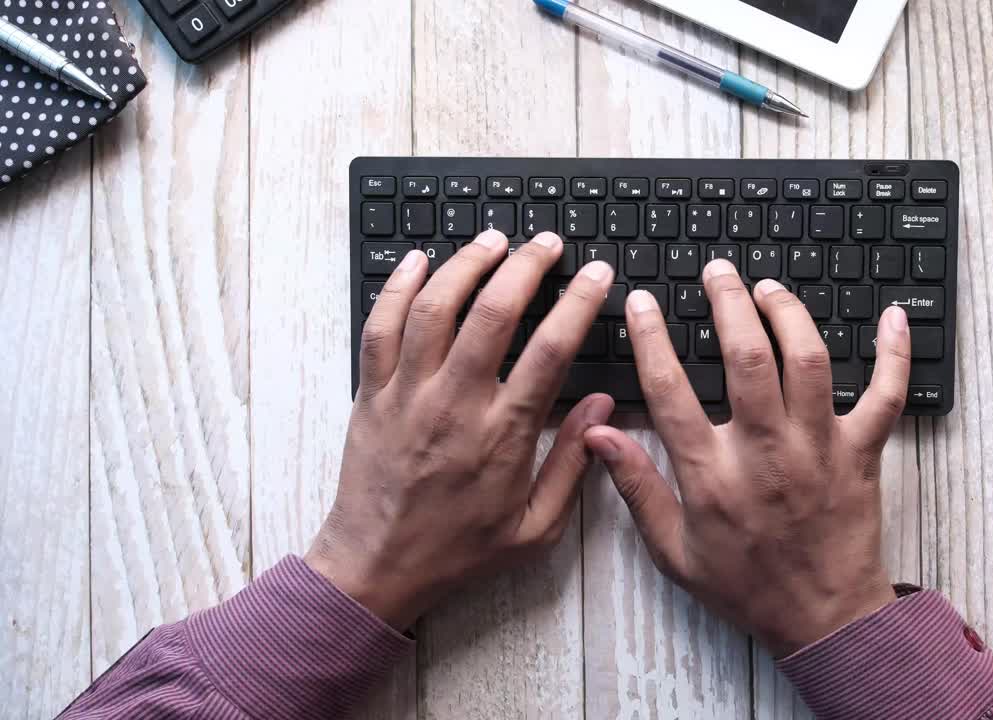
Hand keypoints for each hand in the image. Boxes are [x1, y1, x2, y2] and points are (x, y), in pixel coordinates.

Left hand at [306, 230, 615, 629]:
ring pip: (436, 308)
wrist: (377, 567)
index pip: (550, 351)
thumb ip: (573, 465)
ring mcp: (408, 395)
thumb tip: (602, 409)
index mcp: (502, 435)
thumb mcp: (535, 527)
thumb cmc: (459, 550)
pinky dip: (399, 288)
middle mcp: (455, 405)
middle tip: (547, 244)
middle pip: (493, 313)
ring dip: (467, 264)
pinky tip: (419, 261)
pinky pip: (381, 327)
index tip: (596, 275)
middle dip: (525, 266)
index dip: (578, 304)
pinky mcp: (372, 395)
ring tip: (494, 240)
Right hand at [584, 259, 910, 656]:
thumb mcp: (673, 551)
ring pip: (809, 360)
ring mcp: (819, 448)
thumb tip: (598, 435)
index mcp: (713, 476)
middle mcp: (767, 452)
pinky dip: (894, 353)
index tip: (641, 303)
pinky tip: (891, 317)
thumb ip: (636, 487)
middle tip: (716, 272)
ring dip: (788, 313)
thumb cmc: (746, 587)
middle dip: (728, 303)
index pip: (670, 391)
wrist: (823, 621)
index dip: (651, 338)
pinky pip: (886, 395)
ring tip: (768, 288)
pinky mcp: (862, 452)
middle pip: (747, 357)